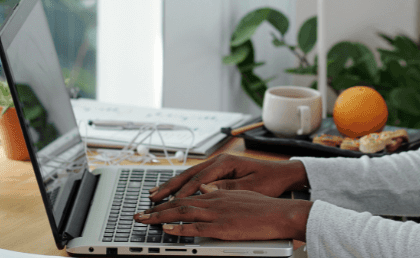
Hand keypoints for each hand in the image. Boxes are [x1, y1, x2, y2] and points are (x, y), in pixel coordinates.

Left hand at [135, 189, 311, 240]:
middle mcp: (214, 200)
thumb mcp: (239, 194)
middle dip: (156, 208)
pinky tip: (167, 229)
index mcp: (218, 193)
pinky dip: (179, 228)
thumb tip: (204, 190)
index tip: (154, 204)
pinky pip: (195, 227)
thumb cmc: (264, 207)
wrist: (280, 213)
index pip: (187, 194)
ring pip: (182, 212)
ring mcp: (217, 213)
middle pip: (179, 202)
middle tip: (139, 214)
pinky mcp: (222, 227)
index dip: (168, 199)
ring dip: (160, 217)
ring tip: (144, 220)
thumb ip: (220, 192)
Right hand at [148, 154, 307, 200]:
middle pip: (188, 175)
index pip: (198, 179)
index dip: (182, 192)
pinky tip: (173, 190)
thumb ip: (228, 188)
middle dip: (169, 187)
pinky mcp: (219, 170)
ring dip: (172, 185)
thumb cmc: (270, 180)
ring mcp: (218, 164)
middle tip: (152, 199)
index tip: (170, 203)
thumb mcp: (251, 186)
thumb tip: (206, 190)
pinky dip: (182, 184)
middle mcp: (219, 161)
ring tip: (155, 194)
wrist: (283, 173)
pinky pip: (195, 177)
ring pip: (189, 175)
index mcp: (226, 162)